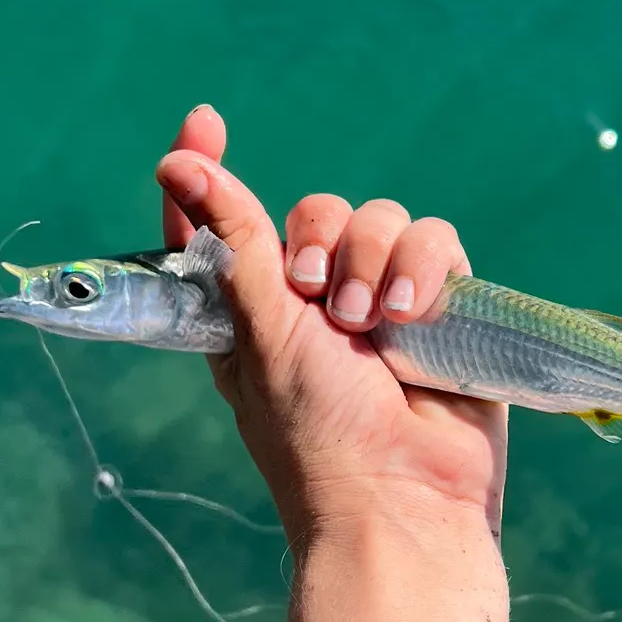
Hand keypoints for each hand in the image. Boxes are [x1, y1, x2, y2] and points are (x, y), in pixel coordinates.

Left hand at [155, 106, 507, 552]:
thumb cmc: (317, 431)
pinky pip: (436, 243)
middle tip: (323, 307)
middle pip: (316, 212)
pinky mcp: (443, 311)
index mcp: (255, 314)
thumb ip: (233, 239)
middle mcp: (318, 306)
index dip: (213, 173)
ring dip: (375, 263)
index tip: (206, 122)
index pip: (227, 223)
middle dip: (320, 245)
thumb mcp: (260, 331)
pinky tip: (417, 315)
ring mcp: (385, 307)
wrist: (402, 499)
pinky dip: (427, 268)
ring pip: (381, 221)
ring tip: (377, 326)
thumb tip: (178, 163)